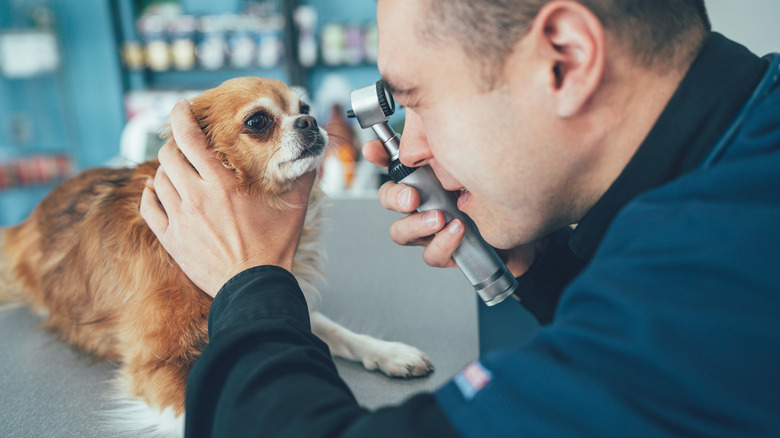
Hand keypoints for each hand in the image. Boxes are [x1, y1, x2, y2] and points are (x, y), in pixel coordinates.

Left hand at [140, 100, 314, 297]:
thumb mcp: (296, 206)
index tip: (181, 107)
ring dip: (166, 169)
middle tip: (183, 143)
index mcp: (223, 183)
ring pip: (158, 179)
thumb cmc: (275, 247)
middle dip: (173, 142)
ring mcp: (180, 219)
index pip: (189, 137)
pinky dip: (151, 194)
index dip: (181, 115)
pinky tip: (159, 191)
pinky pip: (149, 208)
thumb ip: (303, 173)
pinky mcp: (171, 239)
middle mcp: (196, 196)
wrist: (255, 287)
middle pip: (168, 154)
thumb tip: (314, 151)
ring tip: (178, 169)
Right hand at [363, 140, 540, 276]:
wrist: (532, 234)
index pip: (394, 163)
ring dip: (416, 224)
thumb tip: (438, 121)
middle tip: (411, 197)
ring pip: (401, 231)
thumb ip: (457, 144)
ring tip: (438, 218)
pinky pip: (432, 254)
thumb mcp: (483, 161)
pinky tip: (457, 231)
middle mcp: (426, 203)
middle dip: (394, 197)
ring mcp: (433, 230)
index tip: (374, 150)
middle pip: (390, 199)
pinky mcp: (447, 253)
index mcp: (429, 177)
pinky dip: (442, 243)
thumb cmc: (506, 193)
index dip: (378, 156)